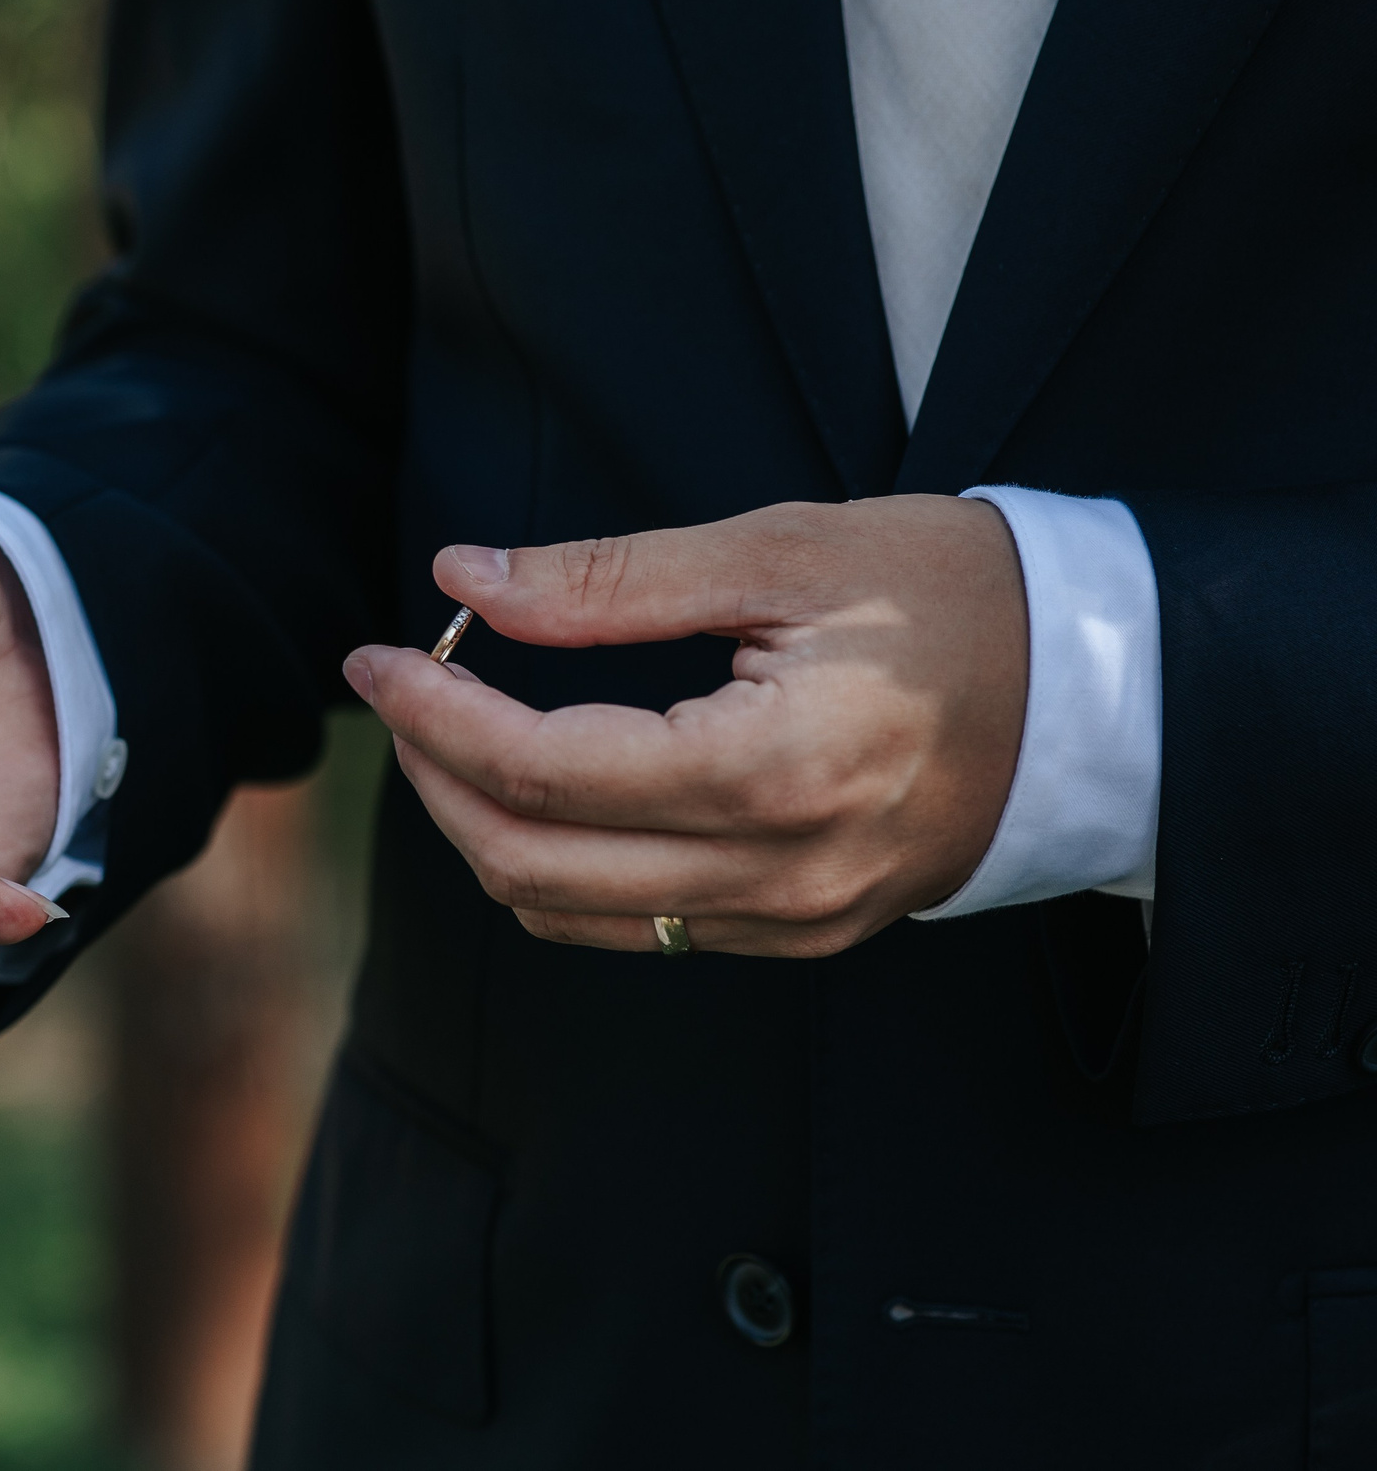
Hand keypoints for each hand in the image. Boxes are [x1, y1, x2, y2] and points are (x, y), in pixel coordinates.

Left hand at [344, 497, 1027, 956]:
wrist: (1106, 689)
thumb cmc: (952, 595)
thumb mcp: (780, 551)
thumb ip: (610, 580)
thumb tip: (463, 580)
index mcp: (772, 771)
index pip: (542, 769)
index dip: (434, 713)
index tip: (376, 655)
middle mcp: (779, 872)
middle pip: (529, 863)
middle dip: (435, 777)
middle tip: (400, 690)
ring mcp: (793, 919)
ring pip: (567, 913)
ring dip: (485, 828)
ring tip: (456, 730)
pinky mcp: (804, 932)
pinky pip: (637, 928)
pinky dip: (559, 863)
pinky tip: (546, 783)